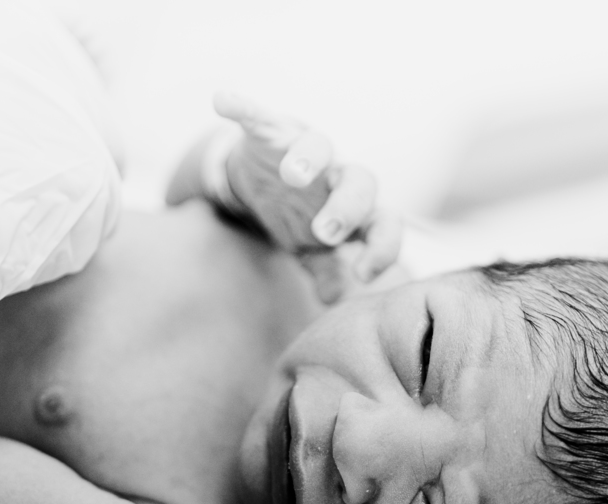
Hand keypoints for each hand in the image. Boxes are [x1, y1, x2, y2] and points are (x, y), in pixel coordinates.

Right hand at [167, 93, 401, 302]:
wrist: (264, 179)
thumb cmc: (298, 216)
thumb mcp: (311, 249)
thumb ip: (325, 270)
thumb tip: (333, 297)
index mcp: (355, 208)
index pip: (384, 222)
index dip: (382, 247)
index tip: (364, 273)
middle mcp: (338, 175)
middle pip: (360, 180)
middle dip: (346, 208)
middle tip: (325, 233)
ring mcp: (305, 149)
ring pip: (318, 145)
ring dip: (308, 157)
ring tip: (292, 173)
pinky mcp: (270, 131)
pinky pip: (258, 116)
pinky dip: (241, 107)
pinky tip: (222, 101)